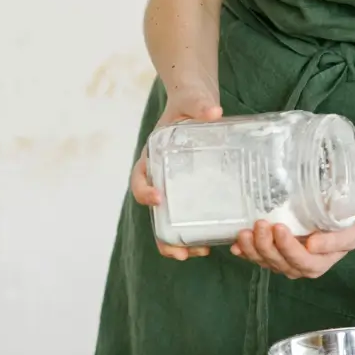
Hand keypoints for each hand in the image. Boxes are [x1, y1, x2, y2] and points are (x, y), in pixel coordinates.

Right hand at [131, 80, 222, 260]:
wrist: (198, 102)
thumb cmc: (190, 102)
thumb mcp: (193, 100)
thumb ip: (200, 104)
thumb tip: (214, 111)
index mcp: (153, 156)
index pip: (140, 177)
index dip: (144, 191)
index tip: (158, 198)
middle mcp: (160, 175)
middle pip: (153, 211)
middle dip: (162, 234)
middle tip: (178, 251)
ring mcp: (177, 184)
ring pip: (170, 219)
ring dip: (178, 240)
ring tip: (195, 254)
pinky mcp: (194, 188)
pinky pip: (191, 212)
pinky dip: (197, 228)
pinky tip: (213, 240)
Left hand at [231, 220, 354, 278]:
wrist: (337, 219)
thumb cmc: (344, 225)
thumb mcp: (350, 233)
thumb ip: (334, 241)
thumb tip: (312, 245)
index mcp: (317, 265)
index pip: (300, 259)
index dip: (287, 246)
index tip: (279, 228)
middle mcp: (298, 268)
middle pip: (278, 261)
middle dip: (266, 244)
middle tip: (261, 224)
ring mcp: (283, 263)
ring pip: (264, 260)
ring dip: (252, 248)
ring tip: (245, 232)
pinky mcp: (272, 256)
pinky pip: (256, 258)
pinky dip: (245, 252)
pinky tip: (236, 246)